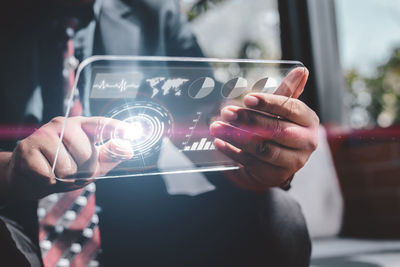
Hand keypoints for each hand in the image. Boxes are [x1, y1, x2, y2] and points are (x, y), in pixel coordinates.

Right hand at [3, 116, 132, 200]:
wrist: (26, 175)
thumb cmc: (63, 167)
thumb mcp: (89, 162)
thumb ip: (109, 155)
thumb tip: (129, 149)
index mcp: (80, 126)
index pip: (101, 125)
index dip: (118, 128)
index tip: (134, 132)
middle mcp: (63, 124)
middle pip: (87, 155)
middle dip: (81, 171)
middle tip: (69, 170)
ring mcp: (43, 134)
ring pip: (68, 168)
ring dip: (63, 179)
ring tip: (55, 172)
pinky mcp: (27, 149)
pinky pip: (49, 176)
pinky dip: (48, 182)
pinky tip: (42, 174)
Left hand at [210, 68, 318, 190]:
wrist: (277, 162)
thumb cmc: (279, 127)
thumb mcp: (284, 110)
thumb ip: (288, 92)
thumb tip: (301, 70)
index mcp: (309, 121)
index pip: (291, 109)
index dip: (269, 103)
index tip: (247, 98)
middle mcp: (306, 142)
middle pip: (276, 130)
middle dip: (249, 120)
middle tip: (226, 112)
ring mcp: (292, 162)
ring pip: (262, 149)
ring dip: (236, 137)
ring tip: (216, 127)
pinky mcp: (274, 175)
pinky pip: (251, 163)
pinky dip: (233, 152)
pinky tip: (219, 143)